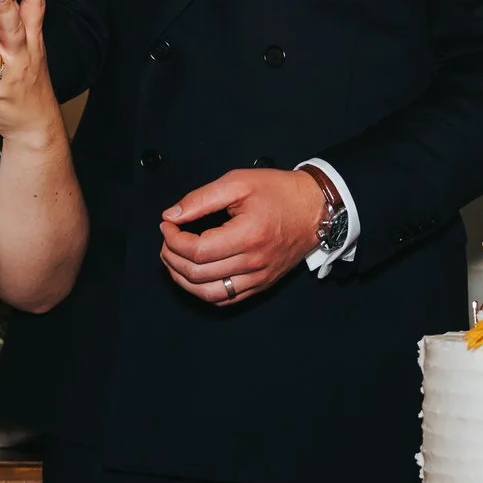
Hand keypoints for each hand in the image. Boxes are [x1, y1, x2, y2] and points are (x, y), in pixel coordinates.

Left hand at [159, 168, 329, 307]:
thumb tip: (171, 216)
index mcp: (248, 235)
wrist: (315, 209)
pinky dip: (203, 291)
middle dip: (171, 256)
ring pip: (208, 293)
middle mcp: (253, 263)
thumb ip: (202, 199)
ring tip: (175, 258)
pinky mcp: (261, 285)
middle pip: (197, 274)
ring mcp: (258, 278)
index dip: (173, 239)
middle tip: (168, 239)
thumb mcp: (238, 182)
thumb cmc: (279, 192)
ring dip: (182, 278)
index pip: (197, 250)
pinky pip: (225, 299)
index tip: (167, 224)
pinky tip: (195, 274)